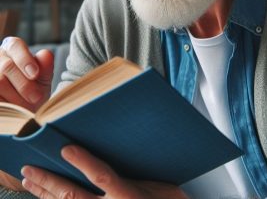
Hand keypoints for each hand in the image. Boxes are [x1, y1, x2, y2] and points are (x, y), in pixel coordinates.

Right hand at [0, 37, 53, 111]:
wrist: (23, 112)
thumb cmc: (34, 92)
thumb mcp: (43, 81)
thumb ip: (45, 68)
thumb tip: (46, 54)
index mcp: (14, 48)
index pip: (15, 45)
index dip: (25, 60)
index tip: (34, 75)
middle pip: (7, 66)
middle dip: (24, 85)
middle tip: (36, 98)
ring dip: (15, 97)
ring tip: (24, 105)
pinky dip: (5, 103)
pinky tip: (11, 107)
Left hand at [21, 145, 188, 198]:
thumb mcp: (161, 186)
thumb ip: (137, 173)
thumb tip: (118, 149)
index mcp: (129, 197)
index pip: (102, 177)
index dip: (83, 162)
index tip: (65, 148)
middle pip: (74, 196)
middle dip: (49, 182)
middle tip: (30, 168)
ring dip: (46, 194)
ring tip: (30, 181)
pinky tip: (45, 197)